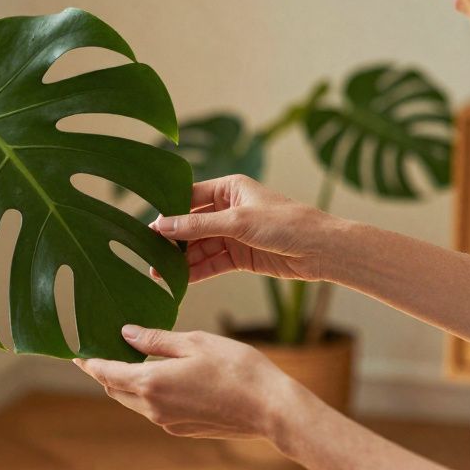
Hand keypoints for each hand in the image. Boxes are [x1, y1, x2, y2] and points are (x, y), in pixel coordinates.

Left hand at [73, 324, 300, 440]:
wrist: (271, 410)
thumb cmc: (237, 369)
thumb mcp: (195, 342)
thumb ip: (156, 340)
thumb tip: (126, 335)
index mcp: (151, 383)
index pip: (106, 373)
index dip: (88, 362)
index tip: (75, 352)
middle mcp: (153, 407)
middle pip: (115, 389)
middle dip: (104, 372)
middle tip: (97, 353)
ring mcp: (167, 422)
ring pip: (133, 402)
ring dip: (124, 383)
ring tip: (125, 361)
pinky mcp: (182, 429)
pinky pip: (153, 410)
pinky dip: (145, 393)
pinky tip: (158, 377)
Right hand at [152, 174, 346, 283]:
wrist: (321, 250)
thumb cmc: (286, 223)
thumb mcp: (238, 222)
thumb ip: (198, 226)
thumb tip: (162, 225)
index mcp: (229, 189)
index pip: (190, 198)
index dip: (169, 212)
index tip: (148, 228)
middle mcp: (229, 210)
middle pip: (192, 225)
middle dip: (173, 241)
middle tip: (150, 256)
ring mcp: (234, 235)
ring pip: (200, 247)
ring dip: (182, 260)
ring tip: (160, 273)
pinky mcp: (241, 257)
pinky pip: (212, 263)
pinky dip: (197, 272)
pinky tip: (180, 280)